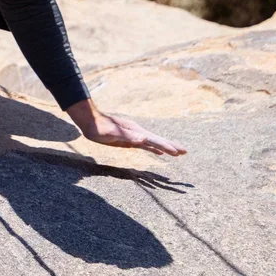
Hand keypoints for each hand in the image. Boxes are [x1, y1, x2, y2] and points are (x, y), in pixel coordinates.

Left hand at [67, 99, 185, 156]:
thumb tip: (143, 139)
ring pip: (153, 143)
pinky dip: (153, 149)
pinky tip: (158, 153)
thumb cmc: (100, 128)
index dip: (167, 146)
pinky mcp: (128, 140)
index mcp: (136, 131)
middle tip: (185, 152)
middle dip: (171, 146)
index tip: (179, 152)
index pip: (155, 140)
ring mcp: (134, 136)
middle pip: (158, 141)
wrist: (90, 122)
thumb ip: (127, 136)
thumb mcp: (112, 133)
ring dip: (165, 148)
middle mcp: (137, 133)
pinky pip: (145, 145)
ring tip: (177, 153)